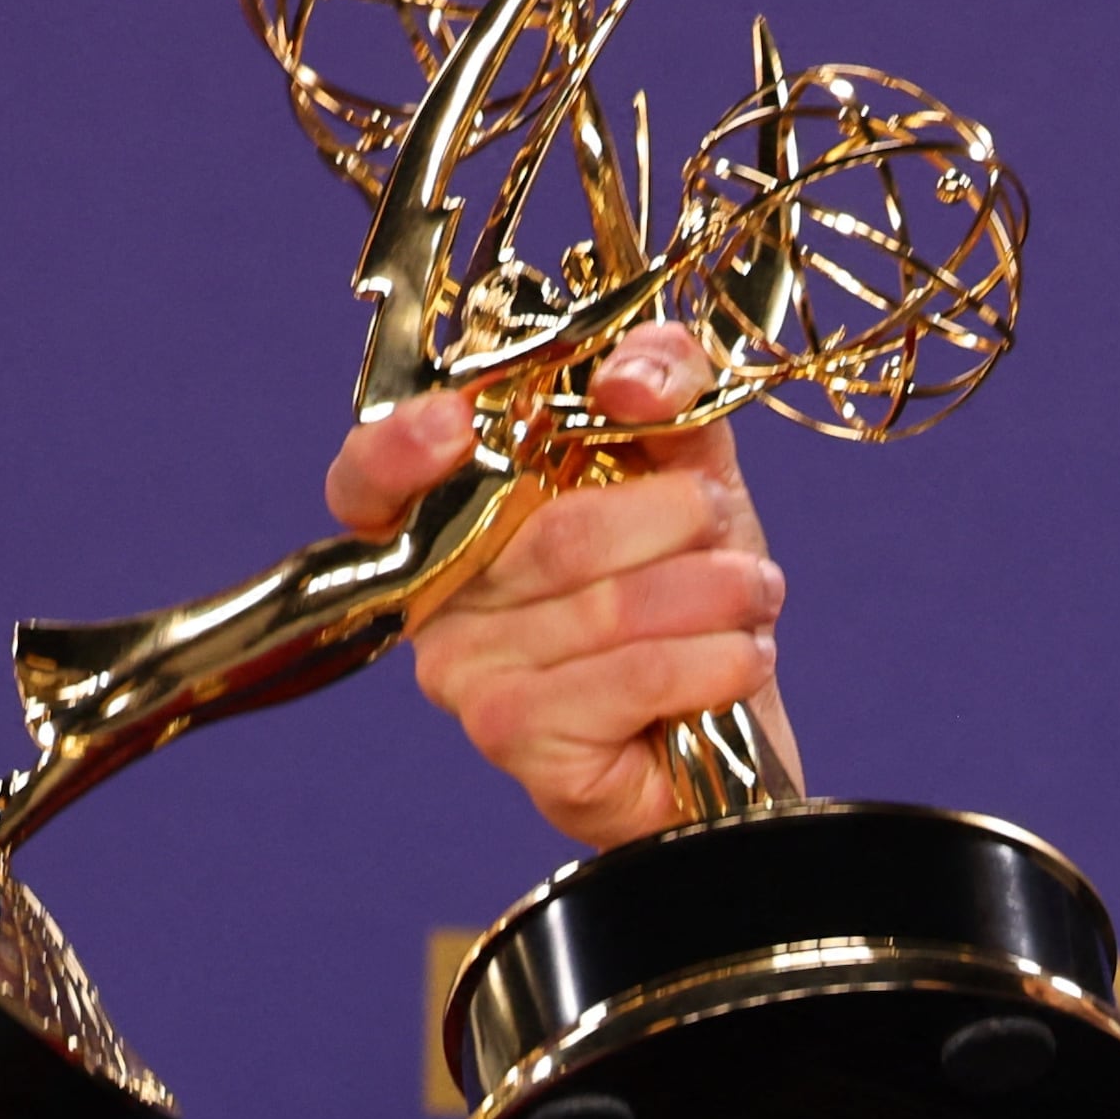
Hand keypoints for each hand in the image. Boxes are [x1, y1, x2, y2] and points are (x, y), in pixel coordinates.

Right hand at [323, 321, 800, 848]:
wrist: (731, 724)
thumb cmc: (689, 589)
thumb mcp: (691, 465)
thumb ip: (665, 386)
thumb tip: (627, 378)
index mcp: (452, 518)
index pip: (367, 481)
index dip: (398, 449)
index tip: (456, 423)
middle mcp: (437, 599)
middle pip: (559, 534)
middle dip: (684, 522)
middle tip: (733, 536)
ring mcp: (465, 676)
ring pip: (610, 606)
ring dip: (721, 594)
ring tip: (752, 599)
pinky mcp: (519, 739)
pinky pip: (635, 676)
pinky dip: (717, 660)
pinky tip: (742, 659)